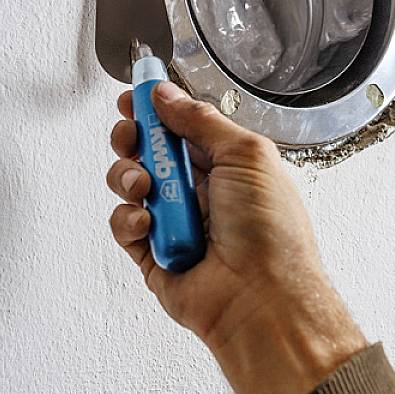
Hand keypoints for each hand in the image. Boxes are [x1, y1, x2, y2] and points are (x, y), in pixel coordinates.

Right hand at [107, 82, 365, 393]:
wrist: (262, 299)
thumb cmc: (270, 231)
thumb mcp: (246, 155)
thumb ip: (201, 120)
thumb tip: (164, 94)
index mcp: (224, 164)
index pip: (179, 127)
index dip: (154, 111)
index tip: (134, 99)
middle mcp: (197, 191)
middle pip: (147, 151)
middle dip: (132, 138)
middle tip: (132, 138)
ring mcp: (173, 222)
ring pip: (129, 184)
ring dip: (129, 177)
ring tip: (146, 189)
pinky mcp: (152, 254)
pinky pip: (123, 224)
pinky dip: (128, 218)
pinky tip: (147, 223)